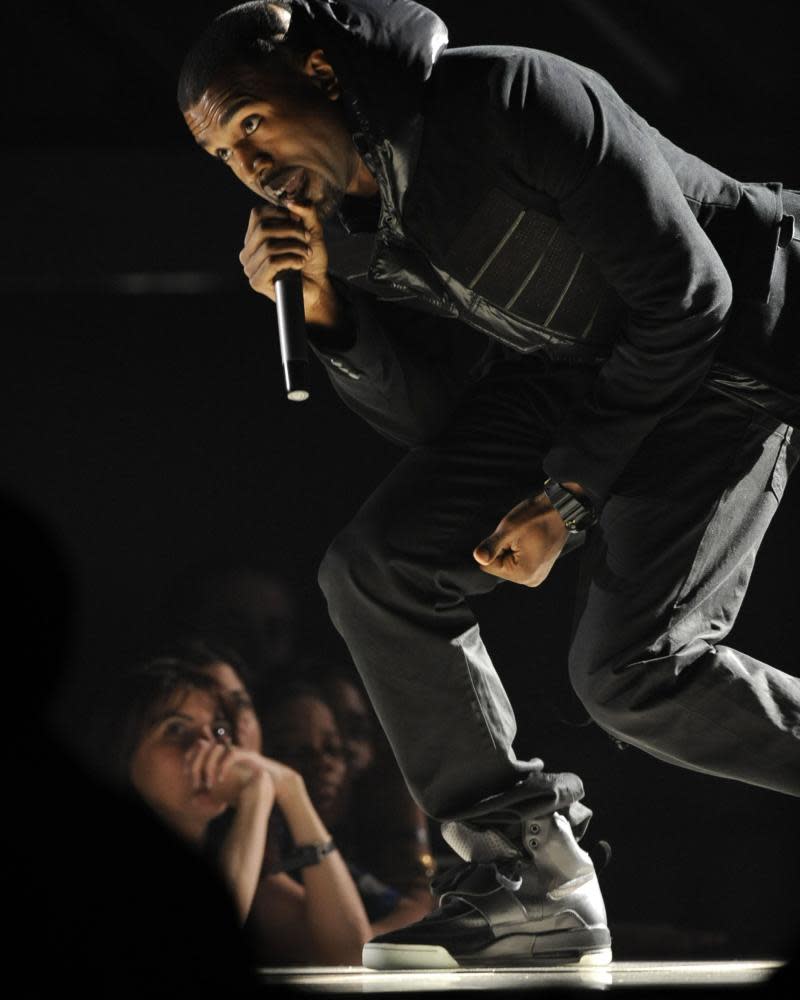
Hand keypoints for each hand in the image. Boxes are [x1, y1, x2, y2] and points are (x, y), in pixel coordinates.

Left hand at [185, 739, 300, 806]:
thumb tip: (193, 800)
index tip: (185, 772)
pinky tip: (220, 781)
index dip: (191, 757)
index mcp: (224, 756)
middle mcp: (231, 750)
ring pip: (217, 750)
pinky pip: (232, 756)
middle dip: (196, 763)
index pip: (202, 747)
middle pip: (206, 746)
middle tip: (194, 781)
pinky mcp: (249, 756)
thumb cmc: (252, 788)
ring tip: (208, 784)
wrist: (276, 785)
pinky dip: (223, 767)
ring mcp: (240, 752)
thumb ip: (211, 793)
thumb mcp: (228, 791)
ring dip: (209, 766)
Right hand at [239, 199, 338, 323]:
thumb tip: (290, 201)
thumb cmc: (311, 260)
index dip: (281, 214)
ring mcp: (250, 268)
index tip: (299, 223)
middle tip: (307, 239)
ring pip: (268, 246)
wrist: (317, 287)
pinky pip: (271, 262)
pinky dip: (290, 259)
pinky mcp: (256, 282)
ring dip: (294, 247)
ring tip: (306, 253)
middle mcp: (247, 251)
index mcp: (254, 237)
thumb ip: (305, 212)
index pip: (257, 214)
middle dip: (291, 231)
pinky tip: (300, 264)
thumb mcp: (311, 230)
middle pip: (263, 229)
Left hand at [473, 492, 567, 586]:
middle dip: (503, 549)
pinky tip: (530, 541)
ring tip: (527, 538)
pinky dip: (519, 551)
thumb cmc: (536, 517)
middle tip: (520, 536)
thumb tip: (478, 558)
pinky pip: (517, 562)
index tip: (512, 537)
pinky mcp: (538, 570)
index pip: (489, 566)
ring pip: (507, 564)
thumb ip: (491, 546)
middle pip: (499, 567)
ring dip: (511, 549)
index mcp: (523, 574)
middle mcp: (531, 580)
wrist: (560, 510)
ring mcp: (536, 576)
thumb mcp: (509, 529)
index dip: (495, 547)